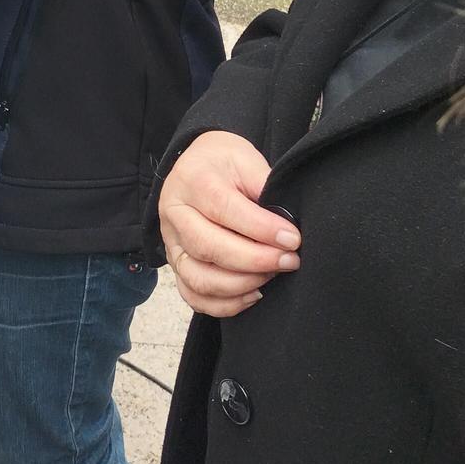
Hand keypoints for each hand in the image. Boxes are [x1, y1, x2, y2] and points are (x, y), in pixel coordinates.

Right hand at [158, 130, 299, 316]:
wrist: (195, 164)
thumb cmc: (224, 162)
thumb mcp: (245, 159)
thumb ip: (263, 184)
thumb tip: (286, 221)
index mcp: (193, 180)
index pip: (224, 209)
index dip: (261, 229)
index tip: (292, 239)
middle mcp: (175, 213)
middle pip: (208, 247)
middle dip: (255, 260)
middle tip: (289, 261)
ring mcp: (171, 242)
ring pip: (199, 278)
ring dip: (241, 284)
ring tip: (272, 275)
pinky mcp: (175, 264)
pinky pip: (193, 295)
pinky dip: (224, 304)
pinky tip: (253, 294)